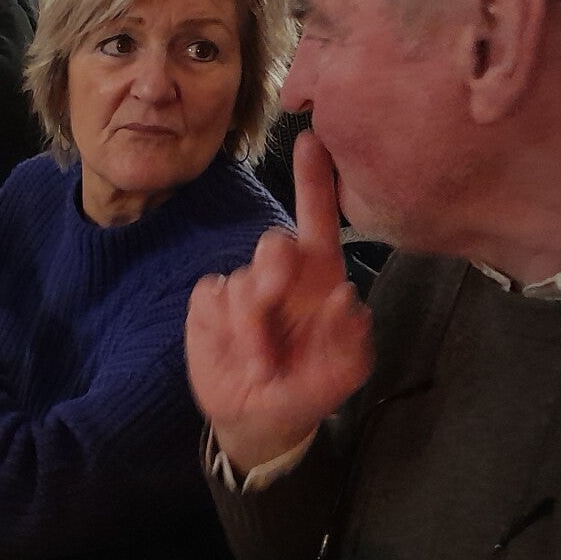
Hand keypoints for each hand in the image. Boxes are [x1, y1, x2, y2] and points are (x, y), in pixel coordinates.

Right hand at [186, 130, 372, 471]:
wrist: (258, 419)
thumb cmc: (306, 386)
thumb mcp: (342, 373)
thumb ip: (352, 341)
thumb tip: (343, 297)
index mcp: (318, 280)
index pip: (318, 222)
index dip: (315, 181)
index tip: (313, 140)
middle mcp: (282, 276)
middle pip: (275, 244)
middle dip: (274, 271)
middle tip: (273, 301)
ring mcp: (242, 287)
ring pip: (241, 283)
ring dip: (251, 328)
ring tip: (261, 364)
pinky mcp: (208, 303)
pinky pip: (212, 298)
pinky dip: (224, 331)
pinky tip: (236, 353)